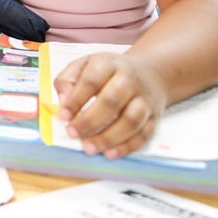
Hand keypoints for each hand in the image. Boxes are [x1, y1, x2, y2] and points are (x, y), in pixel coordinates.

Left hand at [52, 52, 167, 158]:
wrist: (149, 73)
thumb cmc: (109, 72)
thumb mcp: (84, 65)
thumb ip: (68, 80)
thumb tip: (63, 103)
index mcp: (108, 64)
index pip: (91, 81)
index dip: (76, 99)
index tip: (64, 116)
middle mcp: (130, 80)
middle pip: (111, 102)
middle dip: (90, 121)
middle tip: (73, 133)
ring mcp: (145, 99)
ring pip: (130, 121)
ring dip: (108, 138)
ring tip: (89, 147)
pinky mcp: (154, 117)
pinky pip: (144, 134)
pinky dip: (127, 146)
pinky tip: (110, 153)